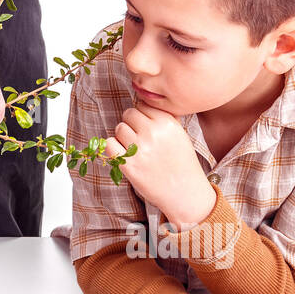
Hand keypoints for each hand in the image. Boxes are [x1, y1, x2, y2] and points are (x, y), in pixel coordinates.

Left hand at [105, 103, 214, 226]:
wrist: (185, 193)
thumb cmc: (182, 163)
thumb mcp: (180, 134)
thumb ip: (165, 117)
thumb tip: (146, 101)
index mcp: (167, 123)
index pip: (142, 105)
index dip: (143, 115)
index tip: (147, 126)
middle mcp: (153, 133)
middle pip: (128, 114)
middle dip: (131, 124)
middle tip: (140, 138)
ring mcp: (140, 149)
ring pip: (119, 128)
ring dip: (123, 137)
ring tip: (135, 148)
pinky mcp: (128, 165)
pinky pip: (109, 144)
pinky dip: (113, 148)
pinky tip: (124, 154)